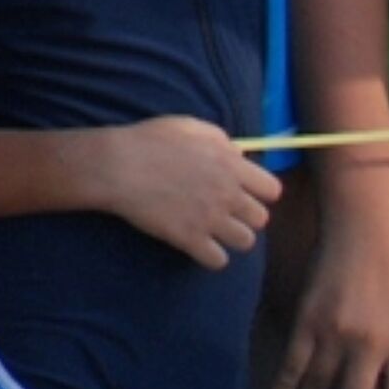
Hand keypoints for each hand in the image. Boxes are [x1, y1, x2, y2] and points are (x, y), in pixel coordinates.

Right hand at [84, 115, 279, 269]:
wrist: (116, 165)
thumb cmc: (149, 141)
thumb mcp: (189, 127)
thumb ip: (221, 140)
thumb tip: (239, 155)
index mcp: (231, 166)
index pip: (272, 190)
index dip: (260, 194)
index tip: (244, 193)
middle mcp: (227, 194)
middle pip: (261, 219)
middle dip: (245, 217)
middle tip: (225, 213)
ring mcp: (210, 218)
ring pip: (246, 242)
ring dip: (232, 238)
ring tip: (214, 231)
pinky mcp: (190, 239)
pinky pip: (218, 261)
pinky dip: (211, 257)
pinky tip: (199, 246)